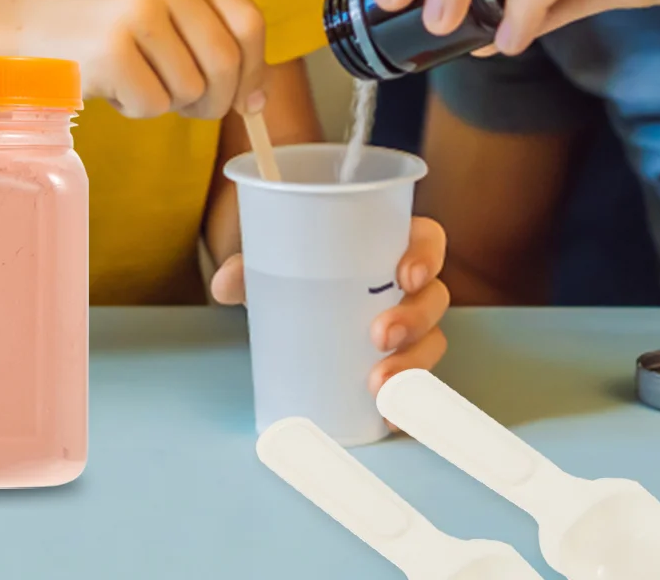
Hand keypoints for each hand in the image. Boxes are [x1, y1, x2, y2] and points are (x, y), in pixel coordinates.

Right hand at [10, 0, 266, 119]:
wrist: (14, 28)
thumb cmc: (94, 24)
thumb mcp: (155, 0)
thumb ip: (207, 34)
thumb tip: (257, 100)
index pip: (248, 22)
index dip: (254, 69)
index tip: (247, 100)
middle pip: (226, 60)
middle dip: (217, 99)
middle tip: (193, 109)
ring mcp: (136, 10)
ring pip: (191, 88)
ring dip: (168, 102)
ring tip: (133, 80)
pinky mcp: (110, 50)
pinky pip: (153, 106)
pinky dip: (135, 110)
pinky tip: (109, 87)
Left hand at [209, 216, 449, 391]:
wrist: (300, 312)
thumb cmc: (304, 275)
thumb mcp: (280, 265)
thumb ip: (251, 269)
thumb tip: (224, 284)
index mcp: (393, 247)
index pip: (428, 242)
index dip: (426, 257)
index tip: (405, 276)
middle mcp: (411, 289)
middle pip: (435, 298)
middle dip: (415, 319)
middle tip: (379, 337)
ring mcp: (412, 331)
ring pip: (431, 343)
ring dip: (411, 366)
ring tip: (378, 387)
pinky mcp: (403, 368)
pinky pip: (419, 387)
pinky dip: (409, 404)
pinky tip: (390, 417)